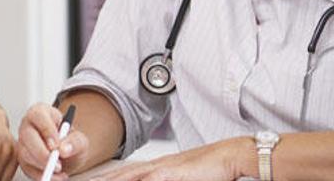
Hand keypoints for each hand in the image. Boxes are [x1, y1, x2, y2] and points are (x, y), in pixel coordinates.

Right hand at [17, 103, 90, 179]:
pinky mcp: (22, 160)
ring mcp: (23, 143)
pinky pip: (27, 169)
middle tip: (57, 164)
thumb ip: (75, 142)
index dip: (47, 131)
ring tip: (60, 170)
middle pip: (28, 136)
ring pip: (25, 154)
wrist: (69, 155)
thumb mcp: (80, 139)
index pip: (39, 116)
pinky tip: (55, 176)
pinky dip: (41, 175)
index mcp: (41, 112)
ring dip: (43, 166)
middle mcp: (28, 126)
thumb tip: (64, 149)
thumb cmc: (71, 141)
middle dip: (42, 153)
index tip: (56, 145)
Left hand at [90, 137, 253, 180]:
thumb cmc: (210, 169)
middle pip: (117, 177)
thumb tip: (155, 179)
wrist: (230, 155)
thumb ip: (164, 179)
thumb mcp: (180, 178)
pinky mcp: (169, 174)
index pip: (121, 176)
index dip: (103, 180)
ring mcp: (159, 169)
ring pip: (125, 178)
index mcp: (154, 168)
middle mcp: (153, 167)